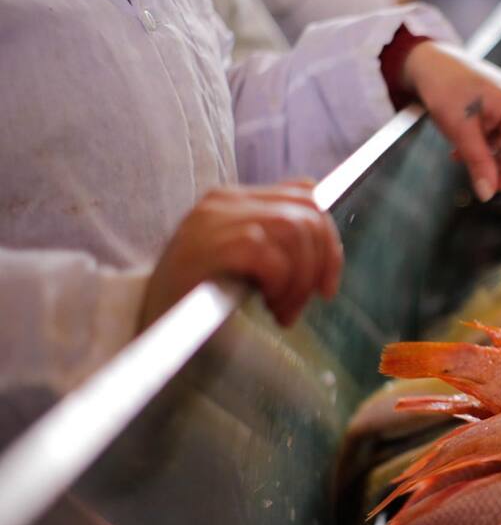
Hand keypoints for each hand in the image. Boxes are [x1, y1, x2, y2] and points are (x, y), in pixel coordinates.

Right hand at [140, 182, 342, 329]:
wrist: (148, 329)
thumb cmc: (199, 301)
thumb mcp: (245, 266)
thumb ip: (278, 247)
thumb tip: (326, 249)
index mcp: (235, 200)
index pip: (306, 195)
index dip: (328, 240)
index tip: (326, 287)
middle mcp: (224, 201)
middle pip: (308, 212)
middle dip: (320, 263)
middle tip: (299, 305)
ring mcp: (213, 220)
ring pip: (294, 229)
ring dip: (300, 279)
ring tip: (281, 311)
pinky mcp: (208, 245)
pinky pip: (268, 253)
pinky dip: (280, 283)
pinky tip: (267, 305)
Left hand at [403, 41, 500, 200]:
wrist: (428, 60)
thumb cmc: (444, 87)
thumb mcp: (460, 130)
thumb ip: (478, 163)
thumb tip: (487, 194)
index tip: (489, 183)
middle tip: (471, 170)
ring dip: (490, 157)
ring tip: (461, 155)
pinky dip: (487, 145)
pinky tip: (464, 145)